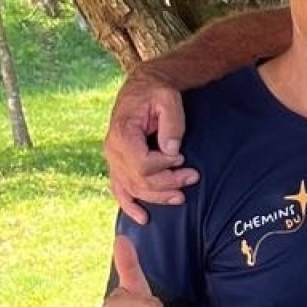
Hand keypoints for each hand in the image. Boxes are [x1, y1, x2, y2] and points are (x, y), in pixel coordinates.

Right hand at [105, 73, 196, 225]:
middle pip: (139, 180)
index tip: (182, 158)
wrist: (142, 88)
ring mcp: (113, 160)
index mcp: (122, 132)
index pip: (142, 163)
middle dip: (168, 183)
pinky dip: (130, 206)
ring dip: (158, 197)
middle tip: (193, 177)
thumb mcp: (168, 98)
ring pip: (133, 189)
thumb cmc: (156, 92)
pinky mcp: (118, 166)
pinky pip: (120, 191)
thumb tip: (172, 150)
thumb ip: (171, 123)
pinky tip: (143, 219)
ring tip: (181, 197)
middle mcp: (113, 149)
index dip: (164, 166)